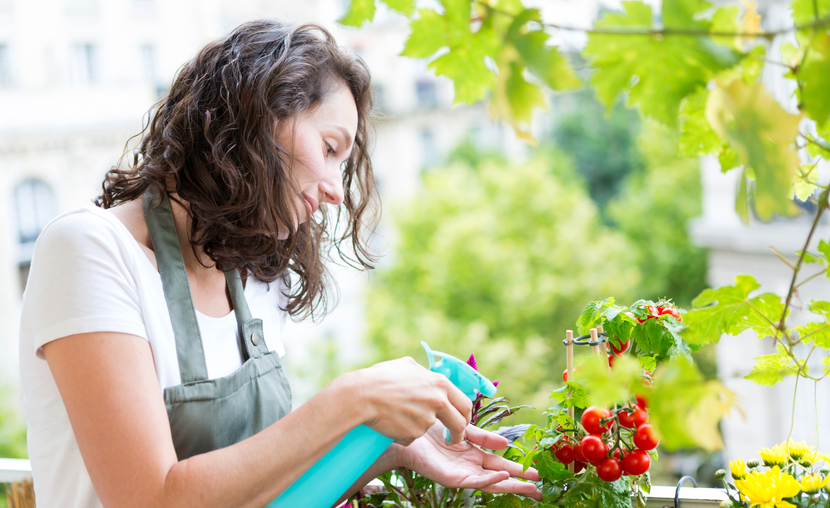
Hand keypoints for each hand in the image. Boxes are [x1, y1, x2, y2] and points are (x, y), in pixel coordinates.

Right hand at [354, 358, 471, 445]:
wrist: (362, 395)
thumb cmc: (381, 377)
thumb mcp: (407, 365)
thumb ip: (424, 373)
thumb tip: (430, 375)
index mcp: (440, 383)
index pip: (465, 403)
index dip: (466, 415)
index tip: (462, 421)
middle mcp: (438, 401)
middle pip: (459, 424)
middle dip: (458, 434)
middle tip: (453, 438)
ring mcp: (427, 419)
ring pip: (430, 428)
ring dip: (419, 427)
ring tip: (399, 416)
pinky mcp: (414, 433)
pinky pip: (413, 436)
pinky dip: (405, 433)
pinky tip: (391, 422)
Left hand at [396, 422, 542, 501]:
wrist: (407, 434)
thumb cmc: (431, 429)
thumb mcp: (463, 428)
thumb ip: (483, 437)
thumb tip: (505, 444)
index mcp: (475, 455)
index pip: (502, 464)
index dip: (520, 468)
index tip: (539, 472)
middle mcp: (471, 467)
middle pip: (502, 478)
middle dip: (521, 483)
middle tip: (542, 488)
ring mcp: (463, 474)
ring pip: (492, 484)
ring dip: (511, 485)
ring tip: (531, 487)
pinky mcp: (453, 479)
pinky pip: (475, 481)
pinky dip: (490, 480)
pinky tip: (504, 478)